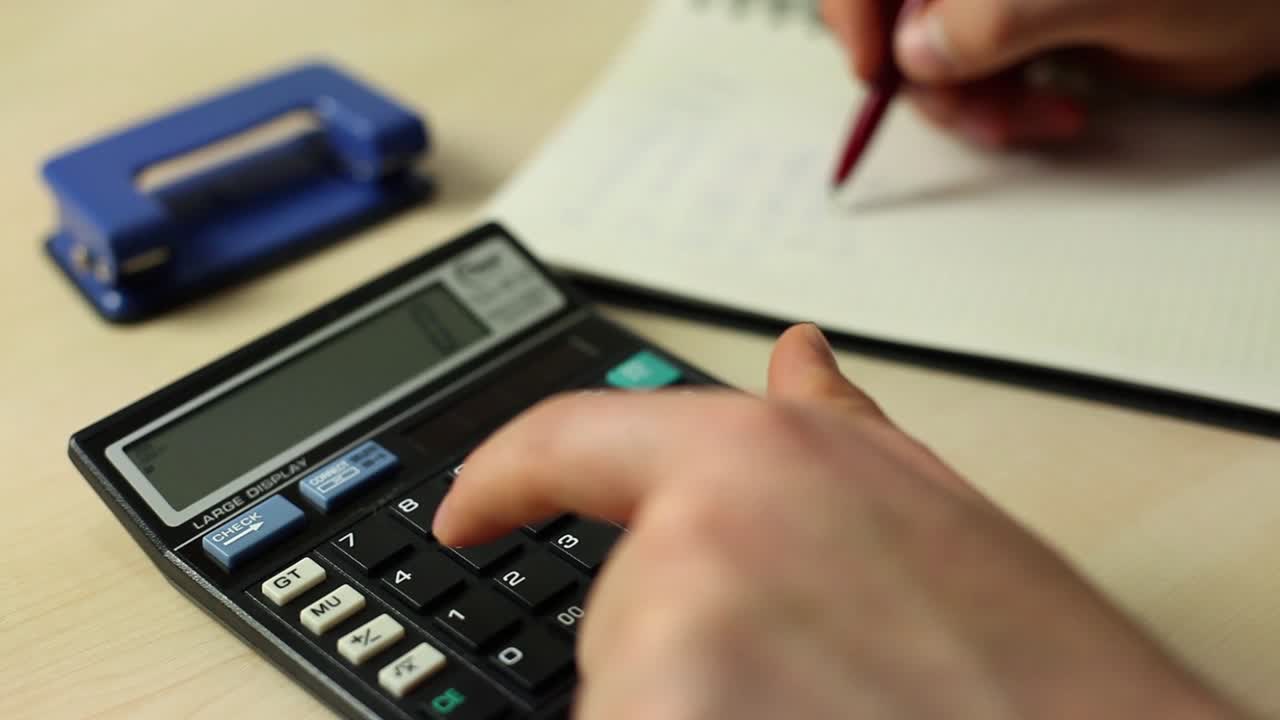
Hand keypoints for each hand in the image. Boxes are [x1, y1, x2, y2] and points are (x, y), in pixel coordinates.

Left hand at [433, 325, 1240, 718]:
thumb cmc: (1036, 672)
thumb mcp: (926, 512)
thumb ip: (835, 432)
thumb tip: (794, 356)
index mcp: (762, 460)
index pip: (574, 439)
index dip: (505, 472)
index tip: (467, 508)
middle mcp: (702, 538)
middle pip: (622, 606)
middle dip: (693, 646)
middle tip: (809, 675)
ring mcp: (674, 644)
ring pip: (630, 685)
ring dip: (702, 703)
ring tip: (825, 705)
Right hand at [822, 0, 1279, 145]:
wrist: (1277, 5)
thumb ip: (999, 13)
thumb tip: (919, 49)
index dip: (856, 12)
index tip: (873, 67)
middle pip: (898, 17)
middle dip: (930, 77)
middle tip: (982, 111)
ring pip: (930, 56)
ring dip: (970, 104)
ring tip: (1037, 117)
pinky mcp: (1017, 29)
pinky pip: (970, 77)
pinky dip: (996, 108)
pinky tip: (1049, 110)